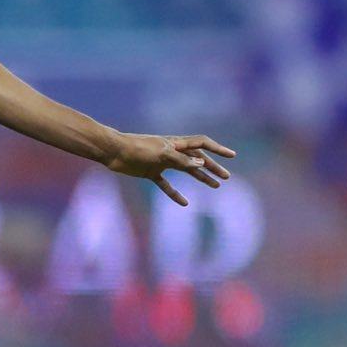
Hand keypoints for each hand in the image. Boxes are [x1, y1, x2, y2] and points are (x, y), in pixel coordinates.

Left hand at [105, 133, 236, 205]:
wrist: (113, 152)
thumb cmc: (138, 149)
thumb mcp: (162, 154)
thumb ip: (182, 160)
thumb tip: (203, 164)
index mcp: (176, 143)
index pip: (202, 144)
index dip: (218, 149)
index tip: (232, 156)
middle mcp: (171, 152)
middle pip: (197, 159)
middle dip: (212, 167)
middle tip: (225, 177)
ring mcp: (162, 162)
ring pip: (186, 171)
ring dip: (200, 178)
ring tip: (215, 186)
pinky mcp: (150, 173)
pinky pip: (166, 185)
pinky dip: (175, 193)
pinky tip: (184, 203)